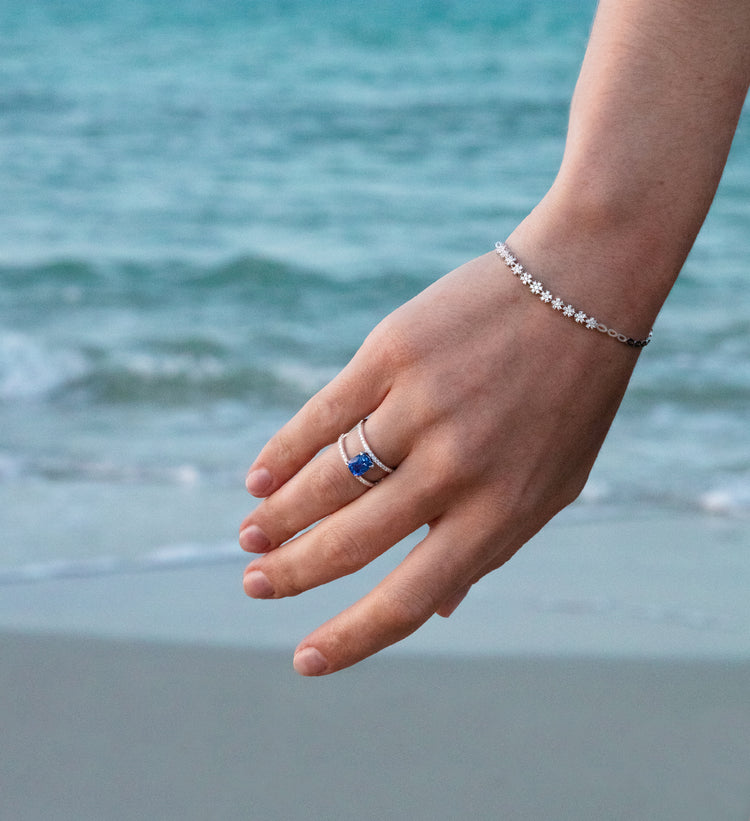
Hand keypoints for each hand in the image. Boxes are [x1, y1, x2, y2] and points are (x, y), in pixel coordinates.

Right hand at [239, 248, 640, 674]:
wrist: (582, 287)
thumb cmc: (570, 398)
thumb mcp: (553, 485)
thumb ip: (493, 547)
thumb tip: (438, 609)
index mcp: (500, 512)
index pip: (408, 598)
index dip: (349, 637)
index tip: (303, 658)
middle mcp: (456, 468)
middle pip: (350, 542)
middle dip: (291, 573)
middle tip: (253, 584)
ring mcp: (422, 407)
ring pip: (327, 480)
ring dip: (279, 517)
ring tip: (252, 534)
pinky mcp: (393, 353)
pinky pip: (322, 415)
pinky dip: (283, 452)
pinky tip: (259, 477)